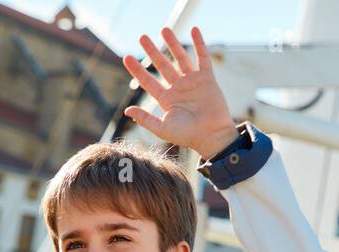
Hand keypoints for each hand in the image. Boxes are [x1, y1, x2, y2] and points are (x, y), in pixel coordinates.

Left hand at [122, 26, 237, 160]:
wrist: (212, 136)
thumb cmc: (188, 136)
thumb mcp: (163, 128)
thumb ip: (145, 119)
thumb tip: (127, 111)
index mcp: (166, 99)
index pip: (148, 81)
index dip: (137, 70)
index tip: (126, 57)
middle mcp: (178, 88)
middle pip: (162, 65)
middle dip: (152, 51)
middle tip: (142, 37)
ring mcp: (192, 82)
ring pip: (180, 58)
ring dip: (172, 43)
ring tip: (164, 29)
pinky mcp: (207, 79)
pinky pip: (202, 57)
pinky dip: (199, 44)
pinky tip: (195, 30)